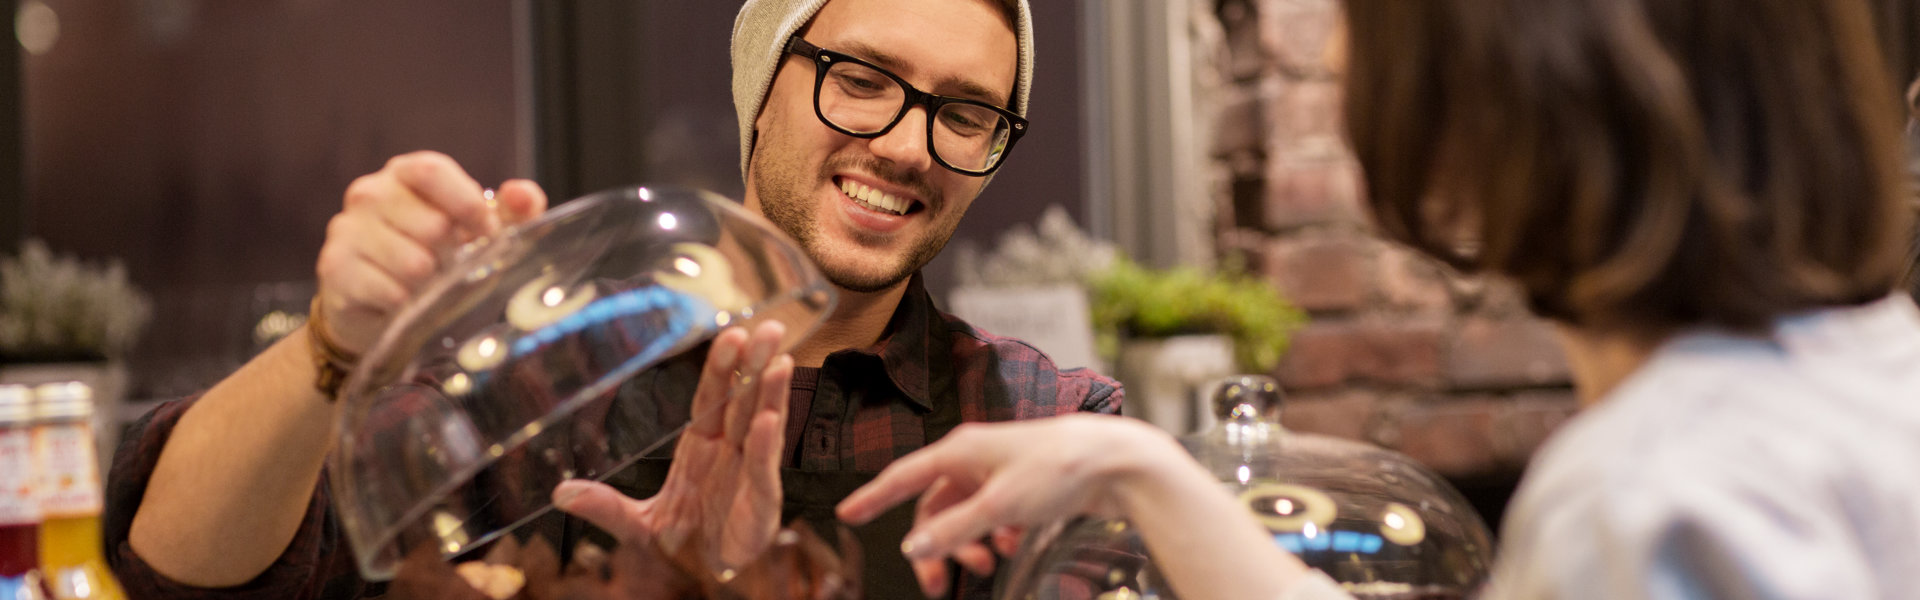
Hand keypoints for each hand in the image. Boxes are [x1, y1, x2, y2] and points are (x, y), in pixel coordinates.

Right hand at [314, 151, 547, 354]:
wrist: (379, 306)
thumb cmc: (437, 258)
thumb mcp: (479, 232)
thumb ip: (512, 210)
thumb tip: (524, 194)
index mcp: (405, 173)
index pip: (431, 171)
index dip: (467, 205)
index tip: (488, 235)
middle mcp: (369, 193)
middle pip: (429, 222)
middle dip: (451, 254)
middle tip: (448, 265)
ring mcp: (346, 229)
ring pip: (411, 262)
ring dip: (429, 282)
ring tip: (424, 282)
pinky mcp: (334, 268)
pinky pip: (389, 291)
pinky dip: (406, 303)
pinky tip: (402, 299)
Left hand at [554, 321, 792, 571]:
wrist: (706, 578)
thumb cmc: (681, 546)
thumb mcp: (636, 524)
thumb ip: (605, 507)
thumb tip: (561, 493)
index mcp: (701, 448)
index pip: (711, 399)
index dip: (720, 369)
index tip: (730, 336)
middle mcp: (730, 452)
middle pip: (743, 401)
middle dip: (755, 364)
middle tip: (770, 329)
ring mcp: (749, 473)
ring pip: (762, 424)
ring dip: (771, 393)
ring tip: (780, 361)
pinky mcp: (764, 501)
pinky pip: (763, 467)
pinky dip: (766, 443)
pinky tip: (769, 419)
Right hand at [836, 414, 1173, 596]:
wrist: (1113, 460)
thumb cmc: (1057, 467)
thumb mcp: (998, 506)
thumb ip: (953, 530)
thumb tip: (914, 547)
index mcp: (959, 451)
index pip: (902, 477)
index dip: (873, 498)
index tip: (848, 514)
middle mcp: (974, 458)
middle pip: (935, 508)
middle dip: (937, 547)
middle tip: (938, 586)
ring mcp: (998, 472)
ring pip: (965, 516)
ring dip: (970, 543)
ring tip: (989, 562)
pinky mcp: (1021, 486)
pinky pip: (992, 517)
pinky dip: (997, 535)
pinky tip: (1014, 544)